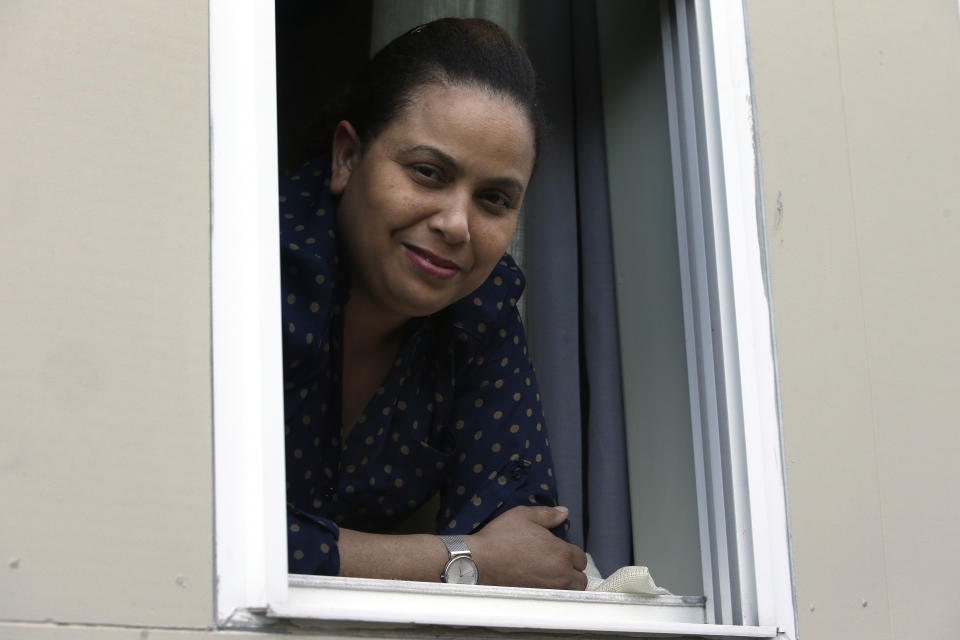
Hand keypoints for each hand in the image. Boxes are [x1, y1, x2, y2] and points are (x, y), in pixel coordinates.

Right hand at [467, 505, 587, 589]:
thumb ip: (548, 514)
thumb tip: (564, 512)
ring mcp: (548, 590)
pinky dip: (551, 593)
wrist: (479, 561)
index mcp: (561, 553)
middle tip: (556, 563)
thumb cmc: (500, 538)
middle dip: (572, 571)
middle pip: (580, 579)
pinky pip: (553, 599)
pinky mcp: (536, 599)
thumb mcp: (524, 516)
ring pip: (569, 592)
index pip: (581, 558)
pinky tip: (539, 584)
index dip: (571, 553)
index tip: (558, 551)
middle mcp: (560, 575)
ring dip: (565, 584)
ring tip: (550, 575)